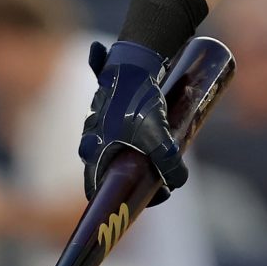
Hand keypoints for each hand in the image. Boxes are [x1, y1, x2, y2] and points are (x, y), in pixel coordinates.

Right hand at [78, 40, 186, 205]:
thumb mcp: (158, 138)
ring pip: (117, 154)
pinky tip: (156, 141)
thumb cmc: (139, 102)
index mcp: (93, 152)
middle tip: (159, 181)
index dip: (117, 200)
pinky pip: (121, 138)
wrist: (135, 64)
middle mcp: (90, 142)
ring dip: (137, 161)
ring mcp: (98, 127)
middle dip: (134, 180)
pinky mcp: (109, 114)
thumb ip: (169, 164)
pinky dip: (136, 144)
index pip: (96, 189)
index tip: (141, 201)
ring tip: (161, 160)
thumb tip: (176, 182)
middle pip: (110, 173)